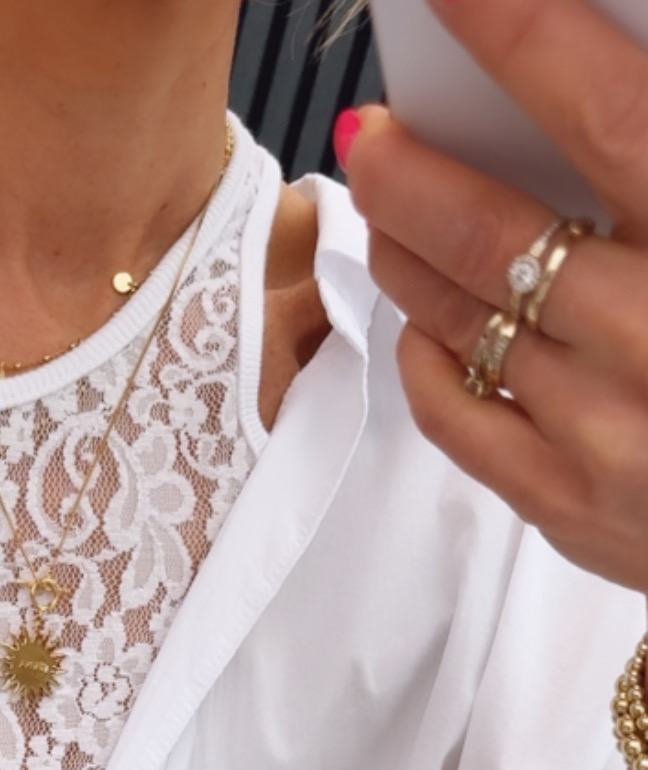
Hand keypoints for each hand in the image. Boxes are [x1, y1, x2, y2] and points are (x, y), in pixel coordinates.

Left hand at [339, 0, 647, 596]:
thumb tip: (594, 65)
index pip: (606, 115)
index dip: (521, 38)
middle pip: (491, 234)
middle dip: (411, 171)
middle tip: (377, 132)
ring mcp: (608, 435)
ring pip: (458, 321)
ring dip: (409, 250)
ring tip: (392, 204)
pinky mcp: (573, 507)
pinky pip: (457, 417)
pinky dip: (430, 352)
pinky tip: (433, 314)